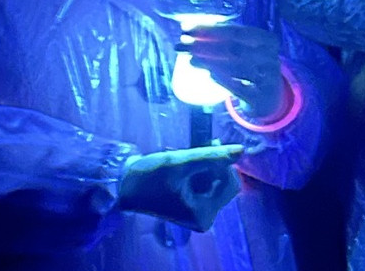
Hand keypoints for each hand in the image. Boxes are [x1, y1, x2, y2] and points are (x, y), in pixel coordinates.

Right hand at [118, 145, 243, 231]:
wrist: (123, 185)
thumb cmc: (149, 177)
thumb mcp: (181, 163)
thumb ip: (212, 156)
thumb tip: (241, 150)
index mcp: (203, 215)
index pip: (230, 184)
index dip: (222, 165)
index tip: (209, 146)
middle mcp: (203, 218)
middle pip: (223, 183)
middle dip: (211, 166)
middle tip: (196, 149)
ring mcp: (197, 213)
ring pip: (215, 181)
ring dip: (204, 166)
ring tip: (185, 159)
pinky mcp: (192, 205)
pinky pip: (206, 184)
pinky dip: (198, 172)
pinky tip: (184, 167)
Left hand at [179, 24, 283, 119]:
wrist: (271, 96)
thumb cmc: (253, 65)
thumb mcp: (249, 49)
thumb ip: (227, 38)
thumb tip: (187, 27)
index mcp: (268, 40)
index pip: (237, 31)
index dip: (211, 29)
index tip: (187, 29)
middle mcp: (271, 57)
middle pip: (234, 49)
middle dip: (204, 45)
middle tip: (181, 45)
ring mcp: (267, 78)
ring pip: (236, 67)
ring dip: (210, 62)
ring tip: (190, 60)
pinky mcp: (260, 97)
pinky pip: (240, 88)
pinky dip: (224, 80)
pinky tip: (209, 75)